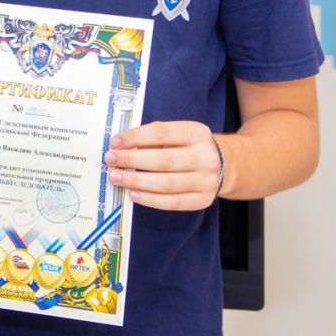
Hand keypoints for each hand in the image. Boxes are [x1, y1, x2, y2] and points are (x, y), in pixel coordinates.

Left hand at [104, 120, 221, 210]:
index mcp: (197, 133)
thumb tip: (121, 145)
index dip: (135, 137)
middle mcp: (205, 157)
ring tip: (116, 178)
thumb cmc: (190, 146)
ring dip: (137, 181)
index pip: (162, 133)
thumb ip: (155, 136)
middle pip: (163, 160)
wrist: (225, 164)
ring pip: (167, 183)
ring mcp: (206, 180)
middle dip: (132, 160)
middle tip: (110, 160)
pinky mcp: (202, 199)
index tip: (115, 142)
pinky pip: (173, 202)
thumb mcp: (179, 133)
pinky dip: (150, 200)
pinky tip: (134, 194)